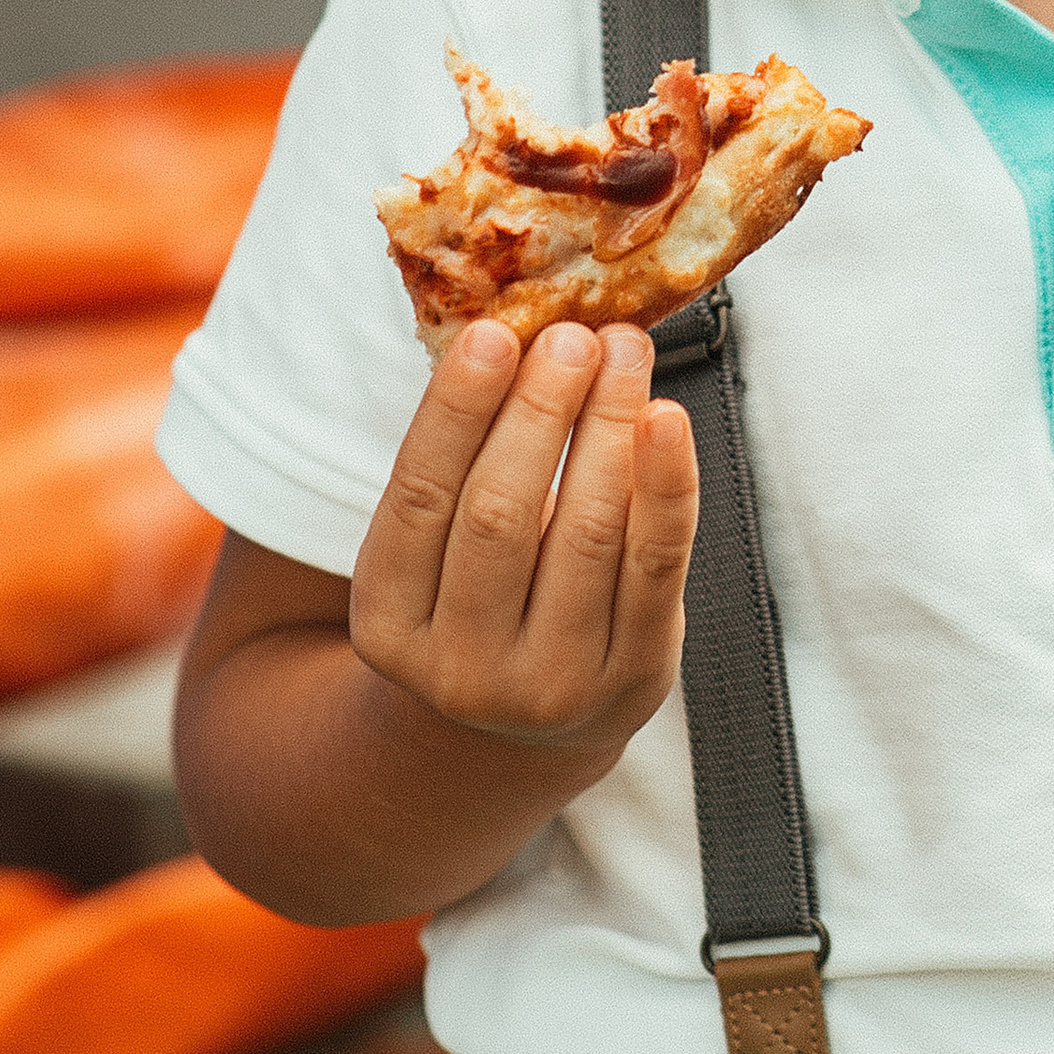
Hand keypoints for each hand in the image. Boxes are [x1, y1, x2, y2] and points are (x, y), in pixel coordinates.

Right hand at [349, 320, 695, 766]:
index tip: (494, 333)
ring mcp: (548, 686)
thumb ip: (462, 463)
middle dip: (540, 409)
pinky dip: (666, 486)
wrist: (530, 721)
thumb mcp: (438, 548)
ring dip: (608, 423)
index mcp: (386, 623)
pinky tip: (667, 418)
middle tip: (572, 335)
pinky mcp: (631, 680)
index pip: (417, 497)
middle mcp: (458, 669)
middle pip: (498, 513)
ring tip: (624, 351)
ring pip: (583, 531)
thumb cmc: (482, 594)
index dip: (456, 412)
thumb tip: (514, 332)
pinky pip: (655, 566)